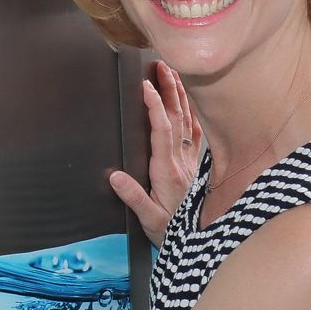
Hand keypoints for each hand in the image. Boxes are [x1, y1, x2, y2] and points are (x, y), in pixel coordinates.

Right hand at [108, 60, 200, 246]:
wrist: (197, 244)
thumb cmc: (168, 232)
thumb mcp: (147, 220)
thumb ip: (133, 197)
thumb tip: (114, 176)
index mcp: (167, 171)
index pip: (161, 131)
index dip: (154, 107)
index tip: (145, 86)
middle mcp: (181, 162)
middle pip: (177, 118)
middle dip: (169, 90)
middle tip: (160, 66)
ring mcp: (188, 162)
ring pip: (187, 121)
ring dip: (179, 96)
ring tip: (171, 74)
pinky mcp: (192, 165)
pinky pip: (194, 132)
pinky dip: (191, 112)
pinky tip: (188, 102)